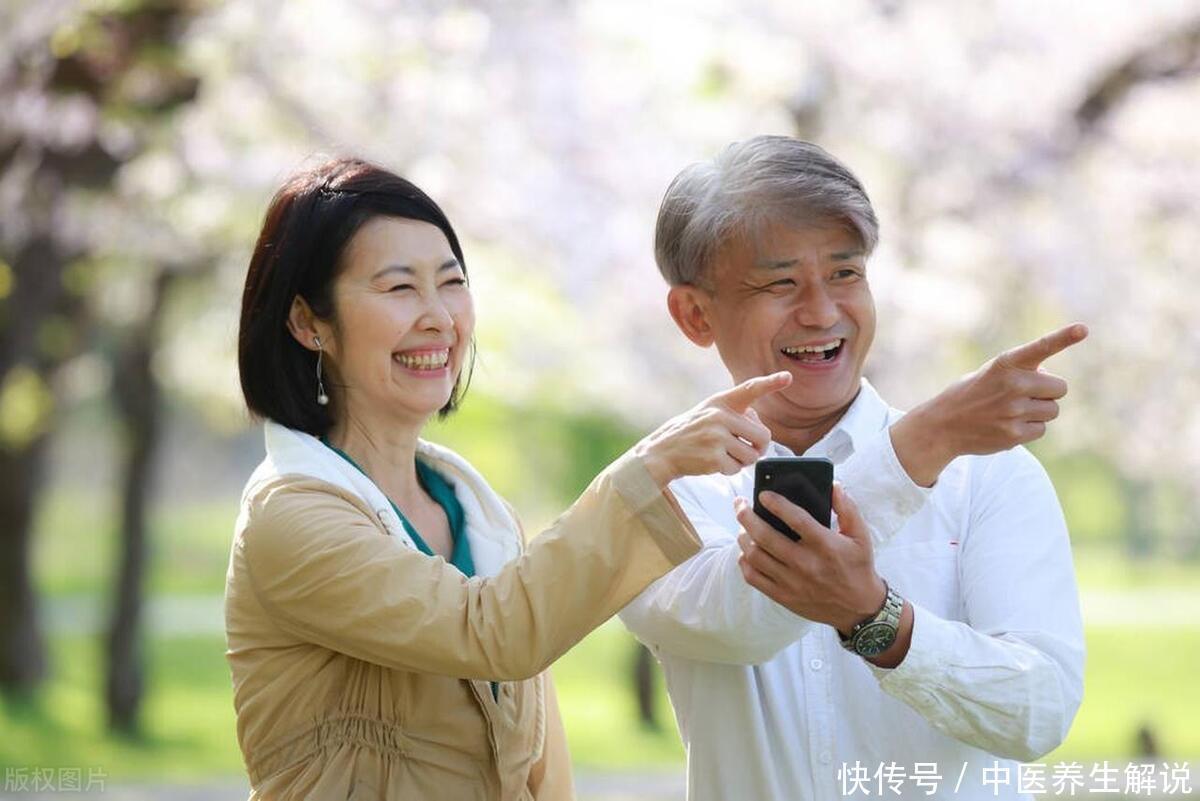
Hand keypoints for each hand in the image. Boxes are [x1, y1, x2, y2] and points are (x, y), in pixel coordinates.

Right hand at [636, 372, 791, 486]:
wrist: (662, 451)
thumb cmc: (691, 433)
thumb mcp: (709, 413)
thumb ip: (735, 415)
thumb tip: (762, 433)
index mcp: (721, 402)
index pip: (750, 389)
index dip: (770, 383)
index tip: (788, 377)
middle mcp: (720, 416)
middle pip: (763, 436)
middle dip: (758, 447)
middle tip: (744, 449)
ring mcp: (716, 437)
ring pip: (752, 456)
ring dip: (742, 461)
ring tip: (724, 455)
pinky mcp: (713, 458)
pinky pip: (737, 469)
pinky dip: (729, 470)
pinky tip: (714, 463)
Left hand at [736, 482, 885, 632]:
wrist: (858, 608)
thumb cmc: (858, 567)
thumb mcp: (860, 536)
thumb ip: (847, 509)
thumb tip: (834, 486)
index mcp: (825, 546)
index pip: (796, 519)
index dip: (776, 504)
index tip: (763, 494)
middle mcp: (806, 564)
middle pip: (765, 536)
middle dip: (747, 516)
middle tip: (740, 504)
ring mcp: (792, 582)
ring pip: (755, 556)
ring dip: (743, 537)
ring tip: (742, 527)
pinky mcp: (783, 596)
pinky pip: (754, 578)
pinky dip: (744, 562)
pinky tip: (746, 551)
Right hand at [891, 323, 1088, 485]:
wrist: (942, 426)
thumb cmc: (972, 393)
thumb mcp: (992, 373)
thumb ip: (1023, 373)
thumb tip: (1052, 385)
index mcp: (1005, 363)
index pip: (1040, 348)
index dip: (1063, 338)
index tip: (1082, 329)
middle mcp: (1012, 385)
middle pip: (1060, 388)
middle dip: (1047, 392)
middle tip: (1023, 395)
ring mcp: (1014, 411)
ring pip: (1052, 411)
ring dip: (1038, 411)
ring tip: (1010, 411)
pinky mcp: (1014, 434)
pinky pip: (1041, 430)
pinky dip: (1028, 429)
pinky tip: (1006, 425)